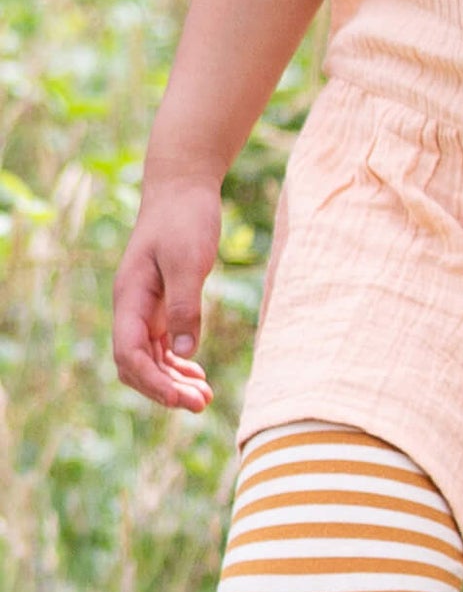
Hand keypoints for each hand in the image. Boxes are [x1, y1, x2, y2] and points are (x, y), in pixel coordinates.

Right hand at [112, 177, 220, 411]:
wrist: (184, 186)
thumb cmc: (184, 218)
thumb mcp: (188, 260)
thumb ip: (185, 306)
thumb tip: (183, 355)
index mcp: (129, 299)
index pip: (130, 354)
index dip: (152, 381)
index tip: (181, 398)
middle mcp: (132, 307)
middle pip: (138, 363)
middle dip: (165, 388)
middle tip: (201, 405)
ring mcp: (146, 305)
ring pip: (151, 356)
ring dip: (173, 379)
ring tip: (204, 399)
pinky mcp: (163, 300)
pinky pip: (163, 342)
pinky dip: (177, 361)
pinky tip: (196, 373)